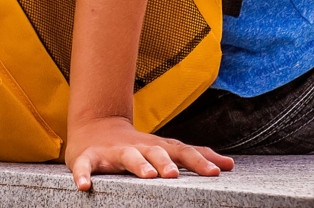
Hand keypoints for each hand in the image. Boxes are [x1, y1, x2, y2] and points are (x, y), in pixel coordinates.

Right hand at [65, 115, 232, 190]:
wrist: (95, 127)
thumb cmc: (138, 146)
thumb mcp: (166, 149)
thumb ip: (195, 157)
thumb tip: (230, 165)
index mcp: (157, 146)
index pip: (182, 151)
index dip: (199, 161)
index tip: (217, 172)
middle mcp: (138, 146)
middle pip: (155, 151)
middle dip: (166, 162)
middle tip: (175, 174)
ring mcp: (113, 151)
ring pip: (127, 156)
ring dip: (137, 164)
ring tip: (147, 176)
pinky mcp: (89, 156)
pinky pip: (85, 165)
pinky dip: (83, 174)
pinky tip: (85, 186)